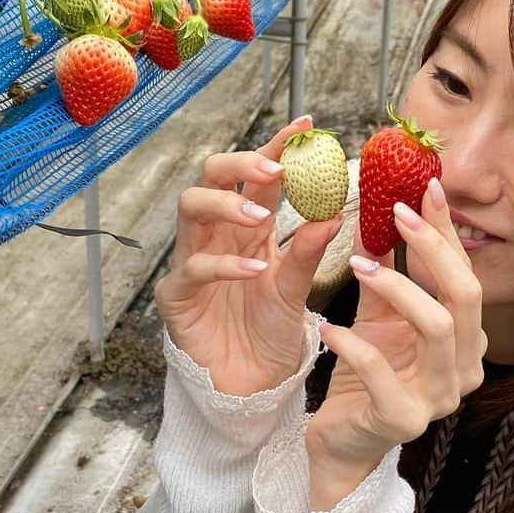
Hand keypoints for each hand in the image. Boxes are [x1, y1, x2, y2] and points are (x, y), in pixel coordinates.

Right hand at [154, 115, 344, 395]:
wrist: (249, 386)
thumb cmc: (269, 331)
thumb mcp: (297, 288)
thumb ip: (310, 252)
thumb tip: (335, 212)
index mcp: (248, 225)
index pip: (259, 175)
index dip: (278, 146)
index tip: (307, 126)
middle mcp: (216, 234)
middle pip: (211, 174)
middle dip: (241, 164)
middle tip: (275, 170)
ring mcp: (191, 260)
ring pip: (191, 208)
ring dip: (226, 205)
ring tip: (260, 218)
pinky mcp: (177, 295)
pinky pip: (193, 268)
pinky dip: (224, 265)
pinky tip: (253, 271)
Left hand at [306, 177, 486, 505]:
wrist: (344, 440)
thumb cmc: (367, 374)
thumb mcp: (379, 315)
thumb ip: (387, 270)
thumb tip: (381, 209)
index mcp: (466, 340)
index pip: (466, 276)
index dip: (447, 232)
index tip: (425, 188)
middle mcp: (464, 369)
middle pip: (466, 297)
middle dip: (433, 249)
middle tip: (396, 213)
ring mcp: (438, 398)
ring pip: (437, 328)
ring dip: (398, 288)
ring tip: (356, 263)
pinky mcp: (402, 420)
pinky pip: (382, 373)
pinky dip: (353, 345)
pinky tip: (327, 326)